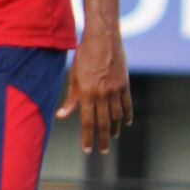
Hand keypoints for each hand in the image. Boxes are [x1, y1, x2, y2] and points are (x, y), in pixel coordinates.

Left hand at [56, 28, 131, 153]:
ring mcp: (115, 89)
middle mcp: (102, 94)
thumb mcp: (74, 76)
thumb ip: (71, 98)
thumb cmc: (85, 56)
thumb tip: (62, 116)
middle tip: (102, 151)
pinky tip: (126, 123)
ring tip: (112, 137)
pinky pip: (127, 104)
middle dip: (102, 139)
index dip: (87, 137)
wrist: (103, 38)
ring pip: (116, 116)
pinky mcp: (125, 84)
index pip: (87, 121)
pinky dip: (127, 115)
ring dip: (114, 128)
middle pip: (103, 122)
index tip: (88, 150)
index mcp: (87, 93)